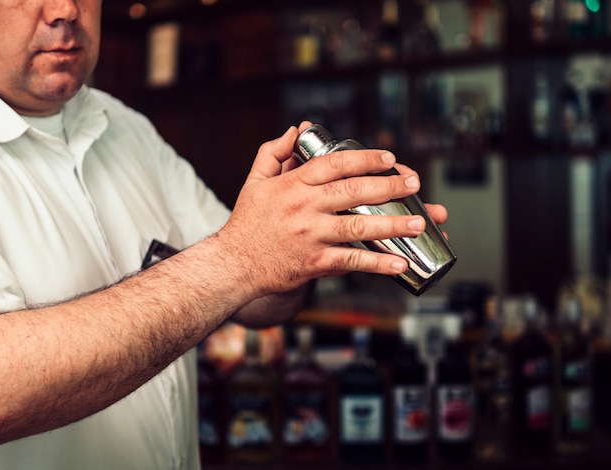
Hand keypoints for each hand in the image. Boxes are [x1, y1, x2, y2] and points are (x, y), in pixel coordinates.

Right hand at [218, 123, 448, 295]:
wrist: (234, 264)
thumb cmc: (247, 223)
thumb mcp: (255, 181)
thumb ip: (274, 152)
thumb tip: (295, 130)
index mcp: (293, 185)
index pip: (334, 164)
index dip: (365, 158)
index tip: (389, 157)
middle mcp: (305, 207)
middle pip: (354, 191)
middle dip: (388, 185)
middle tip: (413, 183)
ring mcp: (311, 235)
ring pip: (358, 226)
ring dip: (392, 224)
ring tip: (419, 221)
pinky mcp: (315, 262)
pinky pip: (352, 261)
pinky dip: (377, 263)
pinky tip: (399, 263)